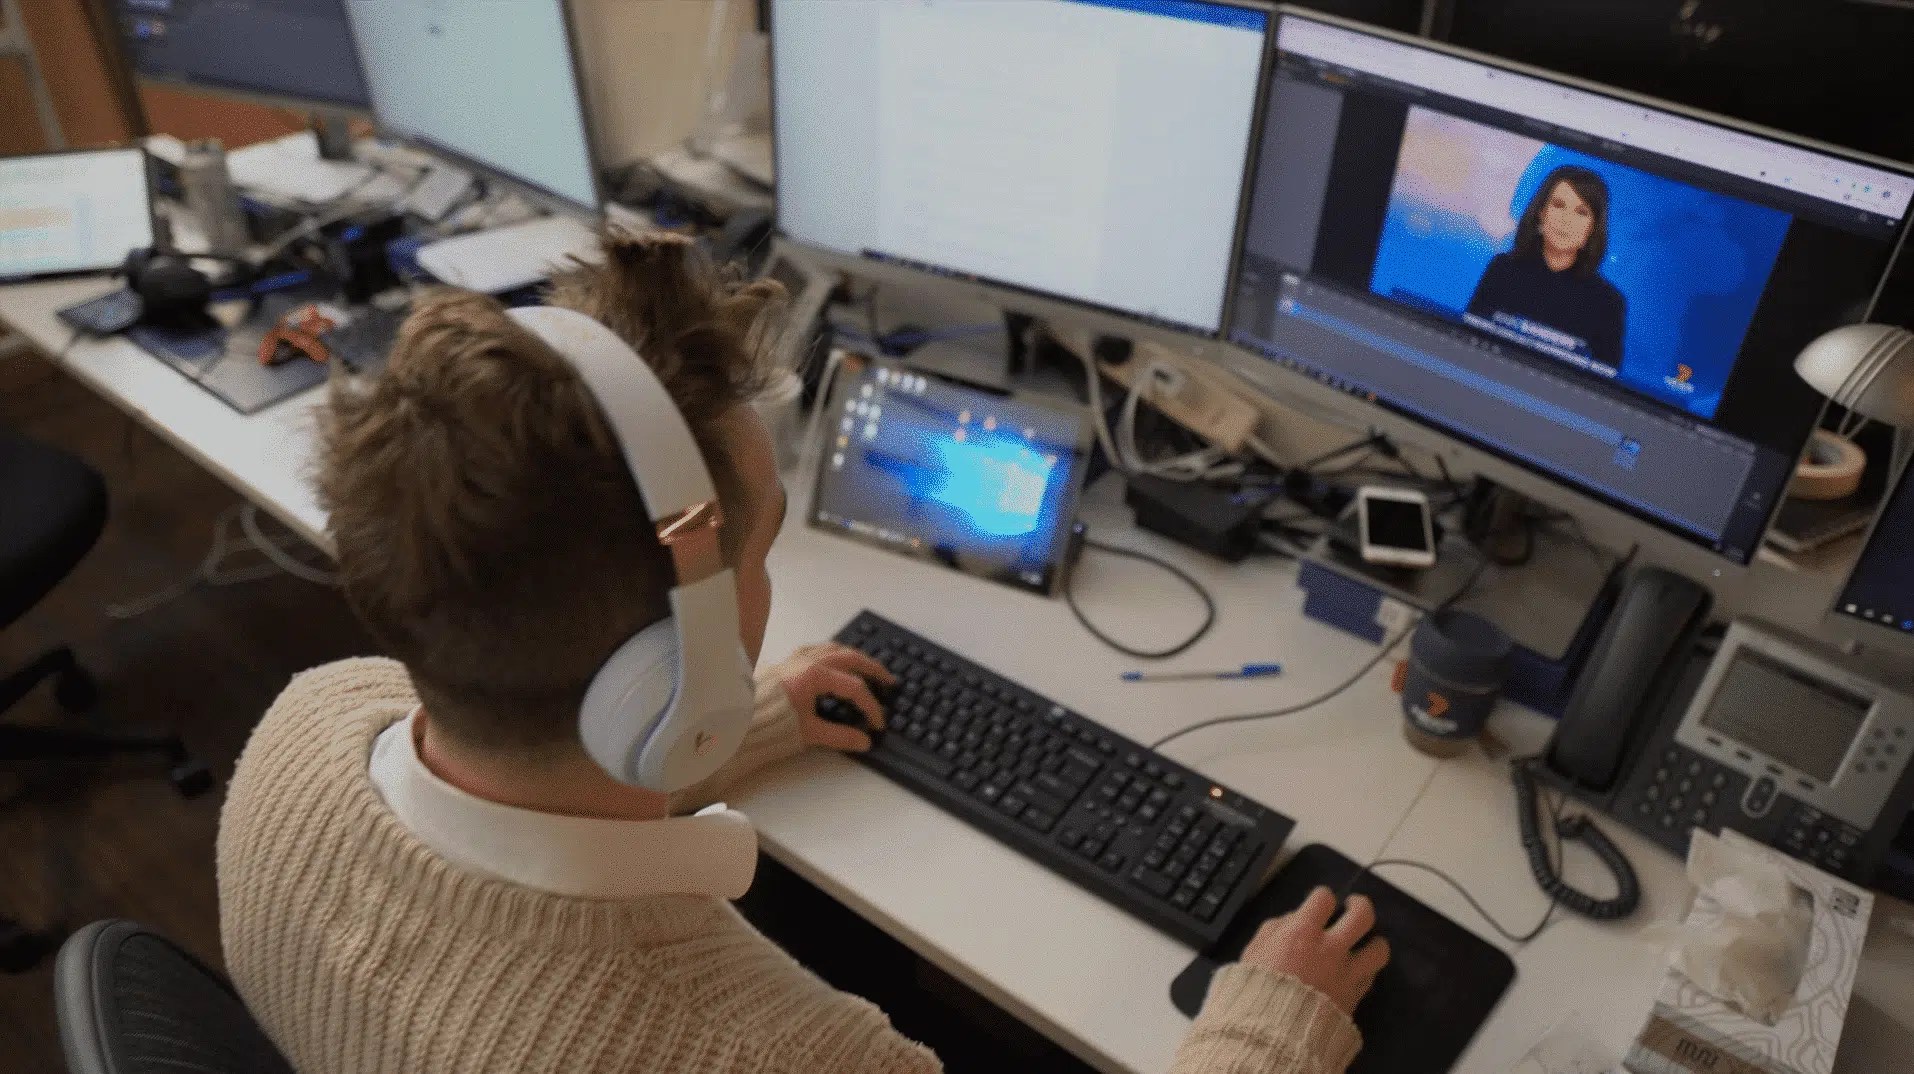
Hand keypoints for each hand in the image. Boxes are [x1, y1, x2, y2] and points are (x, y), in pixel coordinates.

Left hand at [773, 643, 895, 752]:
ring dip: (853, 656)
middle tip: (889, 680)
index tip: (877, 724)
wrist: (737, 720)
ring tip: (866, 667)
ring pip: (833, 648)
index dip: (870, 707)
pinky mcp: (787, 661)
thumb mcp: (809, 732)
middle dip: (872, 668)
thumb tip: (864, 742)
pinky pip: (817, 648)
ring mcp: (797, 657)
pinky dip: (832, 652)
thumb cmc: (770, 724)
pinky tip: (835, 660)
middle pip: (850, 658)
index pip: (854, 688)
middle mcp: (808, 660)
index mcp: (815, 675)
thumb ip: (840, 736)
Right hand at [1238, 887, 1389, 1017]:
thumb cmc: (1257, 988)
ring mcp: (1346, 974)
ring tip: (1368, 942)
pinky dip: (1366, 971)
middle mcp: (1331, 948)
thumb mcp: (1255, 949)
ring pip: (1379, 949)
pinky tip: (1357, 971)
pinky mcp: (1354, 997)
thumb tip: (1294, 919)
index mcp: (1302, 932)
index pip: (1324, 898)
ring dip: (1375, 942)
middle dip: (1360, 905)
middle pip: (1362, 915)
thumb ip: (1276, 928)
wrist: (1271, 1031)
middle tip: (1353, 907)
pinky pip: (1370, 978)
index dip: (1322, 897)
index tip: (1320, 903)